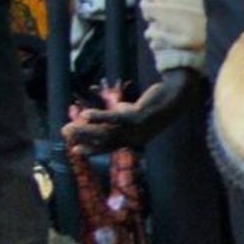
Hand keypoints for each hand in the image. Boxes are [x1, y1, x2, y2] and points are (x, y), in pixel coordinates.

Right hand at [67, 73, 194, 151]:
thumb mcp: (133, 112)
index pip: (109, 147)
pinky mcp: (140, 116)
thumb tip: (101, 116)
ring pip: (107, 132)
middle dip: (83, 139)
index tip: (74, 150)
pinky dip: (100, 117)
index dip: (91, 149)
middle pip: (105, 141)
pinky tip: (85, 114)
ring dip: (87, 130)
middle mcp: (135, 138)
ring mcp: (138, 129)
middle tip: (65, 133)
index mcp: (134, 140)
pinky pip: (116, 119)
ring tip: (70, 126)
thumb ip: (118, 116)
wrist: (178, 94)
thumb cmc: (155, 103)